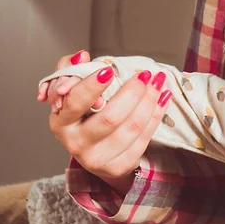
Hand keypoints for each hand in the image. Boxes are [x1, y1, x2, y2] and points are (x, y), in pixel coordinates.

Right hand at [45, 51, 172, 194]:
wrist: (96, 151)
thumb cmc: (85, 116)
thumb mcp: (72, 93)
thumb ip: (72, 71)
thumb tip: (82, 56)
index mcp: (61, 122)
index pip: (75, 103)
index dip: (92, 87)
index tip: (109, 70)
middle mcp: (76, 144)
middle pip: (110, 117)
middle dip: (132, 92)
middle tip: (145, 74)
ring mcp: (98, 158)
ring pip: (131, 127)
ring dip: (150, 101)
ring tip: (159, 82)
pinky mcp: (119, 166)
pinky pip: (144, 138)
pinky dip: (157, 115)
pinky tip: (163, 98)